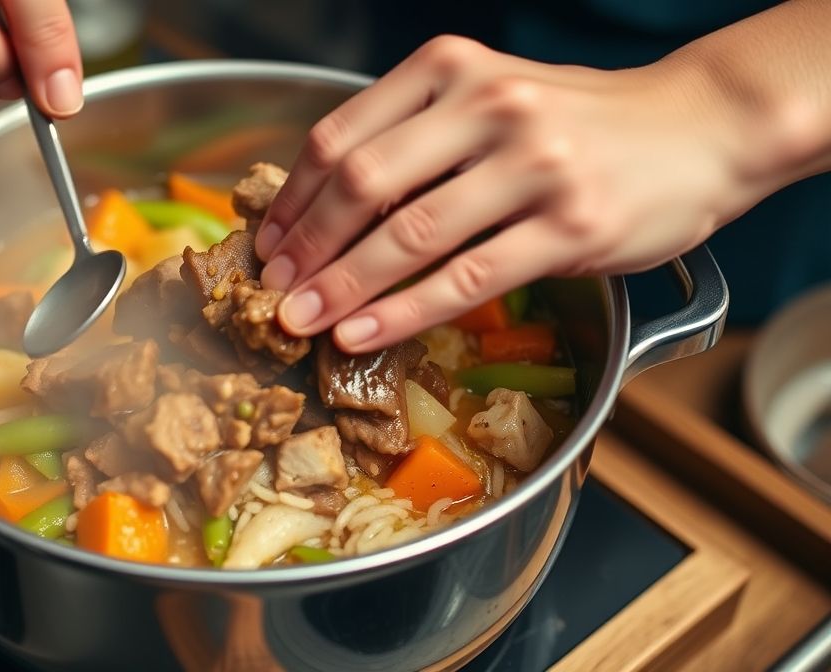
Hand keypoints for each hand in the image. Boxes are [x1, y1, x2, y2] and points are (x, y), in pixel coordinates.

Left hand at [255, 36, 758, 352]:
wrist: (698, 126)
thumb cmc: (580, 121)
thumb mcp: (490, 98)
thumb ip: (416, 137)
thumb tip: (325, 209)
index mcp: (451, 69)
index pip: (339, 136)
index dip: (291, 199)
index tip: (267, 243)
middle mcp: (487, 105)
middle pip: (361, 184)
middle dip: (306, 248)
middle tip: (274, 290)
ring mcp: (532, 164)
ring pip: (408, 235)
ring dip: (343, 287)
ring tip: (303, 321)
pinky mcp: (570, 224)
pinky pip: (466, 278)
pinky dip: (403, 312)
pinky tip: (364, 334)